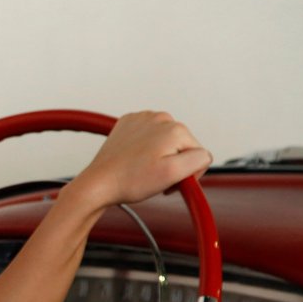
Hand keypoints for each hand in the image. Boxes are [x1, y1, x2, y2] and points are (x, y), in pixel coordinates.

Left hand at [69, 111, 211, 209]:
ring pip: (166, 142)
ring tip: (143, 169)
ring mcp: (142, 119)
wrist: (99, 183)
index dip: (188, 173)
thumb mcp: (173, 174)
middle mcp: (159, 118)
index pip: (199, 154)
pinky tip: (135, 160)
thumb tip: (203, 154)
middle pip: (183, 146)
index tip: (170, 182)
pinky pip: (148, 137)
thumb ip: (199, 160)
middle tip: (155, 177)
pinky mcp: (128, 124)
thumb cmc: (130, 181)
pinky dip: (145, 150)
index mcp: (174, 129)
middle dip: (174, 163)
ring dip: (160, 156)